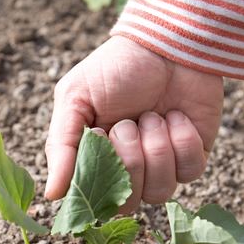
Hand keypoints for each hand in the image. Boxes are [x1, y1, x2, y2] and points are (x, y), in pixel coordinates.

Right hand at [45, 36, 223, 212]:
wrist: (167, 41)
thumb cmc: (116, 67)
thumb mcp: (75, 99)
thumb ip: (61, 147)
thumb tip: (51, 195)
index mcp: (94, 159)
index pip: (92, 198)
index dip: (97, 177)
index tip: (100, 138)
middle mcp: (127, 168)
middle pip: (127, 201)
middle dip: (129, 159)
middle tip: (128, 123)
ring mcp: (161, 165)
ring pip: (159, 192)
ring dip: (155, 148)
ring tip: (153, 116)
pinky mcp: (193, 156)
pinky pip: (189, 172)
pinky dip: (182, 141)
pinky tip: (176, 116)